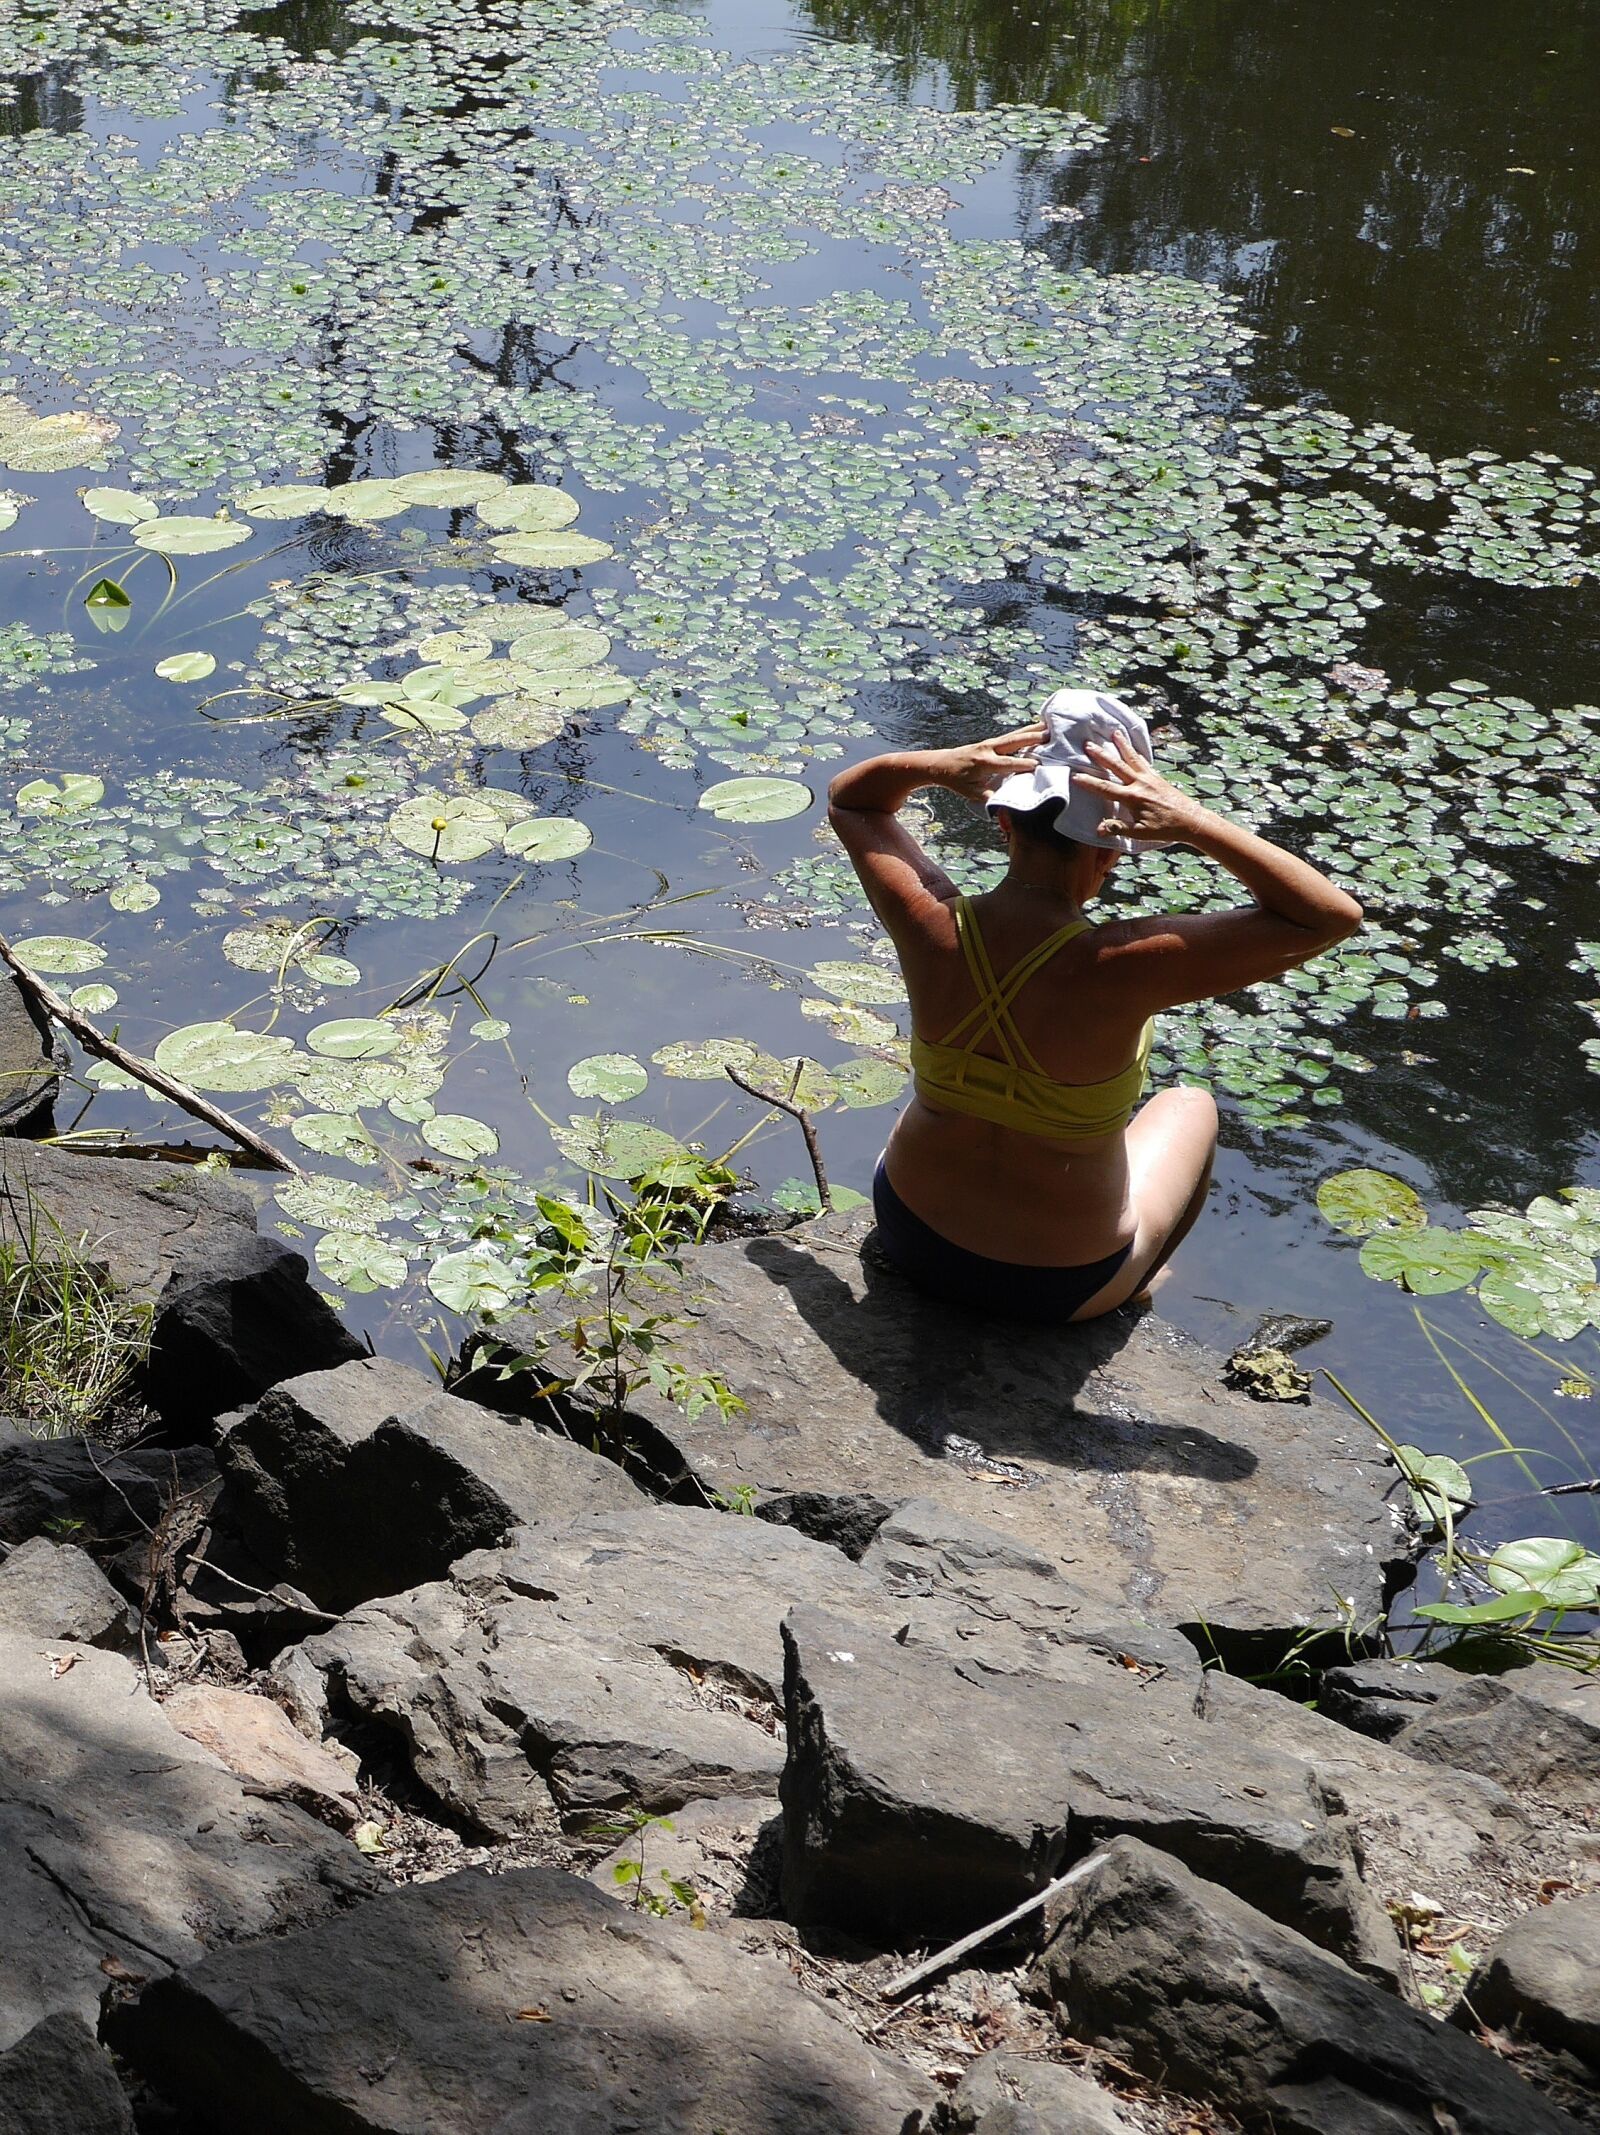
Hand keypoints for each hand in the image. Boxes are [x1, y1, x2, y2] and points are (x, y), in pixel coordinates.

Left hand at [929, 724, 1043, 804]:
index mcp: (985, 762)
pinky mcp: (992, 741)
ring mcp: (991, 742)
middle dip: (1032, 738)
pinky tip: (1036, 726)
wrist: (942, 764)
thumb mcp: (970, 792)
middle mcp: (989, 749)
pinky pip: (1011, 735)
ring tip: (1049, 725)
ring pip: (1014, 734)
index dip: (1023, 764)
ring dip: (1032, 730)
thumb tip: (1004, 807)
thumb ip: (988, 798)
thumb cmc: (957, 780)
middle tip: (1051, 736)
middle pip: (1014, 741)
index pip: (1008, 763)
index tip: (1040, 765)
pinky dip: (1025, 730)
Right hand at [1075, 732, 1206, 841]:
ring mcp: (1149, 778)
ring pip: (1132, 758)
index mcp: (1133, 798)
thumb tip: (1098, 829)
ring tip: (1114, 732)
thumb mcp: (1140, 832)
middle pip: (1116, 766)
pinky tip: (1132, 748)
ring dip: (1122, 745)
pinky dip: (1136, 753)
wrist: (1190, 820)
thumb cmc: (1165, 828)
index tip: (1075, 776)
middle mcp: (1140, 783)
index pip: (1106, 789)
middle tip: (1088, 744)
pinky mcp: (1157, 777)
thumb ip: (1119, 828)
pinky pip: (1143, 762)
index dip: (1089, 783)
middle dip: (1101, 755)